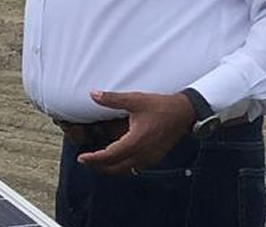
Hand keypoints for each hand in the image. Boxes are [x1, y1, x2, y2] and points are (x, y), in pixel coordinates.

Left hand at [77, 90, 195, 175]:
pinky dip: (122, 167)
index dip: (94, 159)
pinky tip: (116, 159)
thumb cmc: (160, 106)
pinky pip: (135, 168)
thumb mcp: (134, 100)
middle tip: (85, 161)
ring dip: (110, 168)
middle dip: (98, 166)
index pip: (110, 156)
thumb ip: (112, 99)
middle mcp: (143, 154)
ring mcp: (150, 158)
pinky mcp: (155, 158)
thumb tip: (92, 94)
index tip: (81, 158)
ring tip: (97, 162)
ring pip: (126, 170)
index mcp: (136, 142)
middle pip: (116, 168)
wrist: (184, 113)